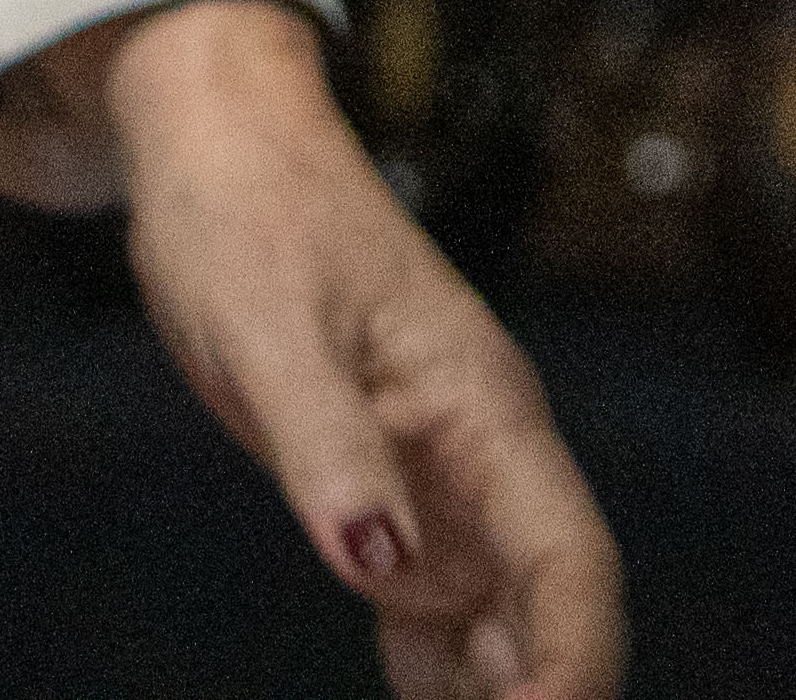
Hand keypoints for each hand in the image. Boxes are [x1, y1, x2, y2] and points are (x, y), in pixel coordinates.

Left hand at [81, 0, 625, 698]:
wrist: (220, 151)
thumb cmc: (250, 215)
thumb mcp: (271, 328)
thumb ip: (328, 445)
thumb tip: (379, 566)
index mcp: (484, 411)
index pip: (570, 561)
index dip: (575, 662)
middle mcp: (483, 459)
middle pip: (549, 613)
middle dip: (543, 698)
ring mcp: (441, 485)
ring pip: (501, 629)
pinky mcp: (386, 499)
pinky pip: (435, 619)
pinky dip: (442, 687)